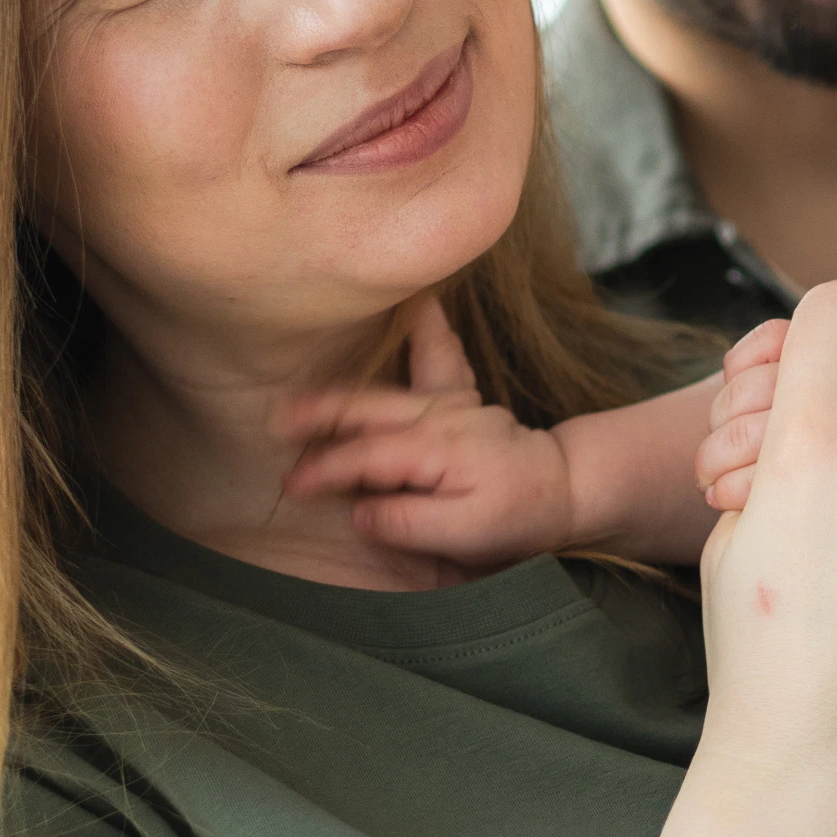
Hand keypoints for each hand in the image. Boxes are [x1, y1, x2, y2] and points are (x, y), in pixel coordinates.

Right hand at [280, 295, 572, 566]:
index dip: (323, 470)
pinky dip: (424, 328)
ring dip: (347, 373)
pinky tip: (420, 302)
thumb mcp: (465, 534)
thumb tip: (360, 512)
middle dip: (316, 414)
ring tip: (313, 359)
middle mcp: (440, 416)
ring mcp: (450, 401)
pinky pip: (436, 354)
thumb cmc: (515, 516)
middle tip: (275, 421)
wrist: (562, 489)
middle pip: (365, 408)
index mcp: (437, 449)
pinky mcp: (457, 397)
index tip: (290, 485)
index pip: (365, 456)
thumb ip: (409, 521)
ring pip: (391, 376)